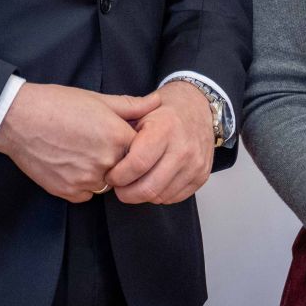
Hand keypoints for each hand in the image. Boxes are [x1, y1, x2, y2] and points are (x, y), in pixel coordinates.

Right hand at [0, 83, 136, 201]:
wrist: (19, 119)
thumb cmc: (58, 104)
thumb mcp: (98, 99)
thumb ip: (131, 105)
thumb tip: (157, 103)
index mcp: (118, 137)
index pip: (143, 150)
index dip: (132, 143)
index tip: (121, 136)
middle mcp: (106, 162)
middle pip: (126, 168)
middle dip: (117, 158)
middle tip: (97, 142)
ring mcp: (87, 180)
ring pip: (107, 183)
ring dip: (101, 172)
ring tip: (82, 151)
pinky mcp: (69, 192)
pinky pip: (87, 193)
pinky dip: (83, 183)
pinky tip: (71, 163)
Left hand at [105, 81, 216, 204]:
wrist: (197, 107)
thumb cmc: (165, 112)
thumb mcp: (140, 111)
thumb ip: (122, 130)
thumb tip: (104, 156)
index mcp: (165, 128)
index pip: (137, 164)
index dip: (118, 175)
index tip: (110, 175)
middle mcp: (183, 148)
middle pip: (149, 187)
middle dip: (126, 193)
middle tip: (119, 187)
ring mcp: (195, 164)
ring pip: (160, 196)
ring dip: (142, 195)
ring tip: (135, 183)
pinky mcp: (202, 176)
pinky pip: (174, 198)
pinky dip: (159, 194)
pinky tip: (153, 181)